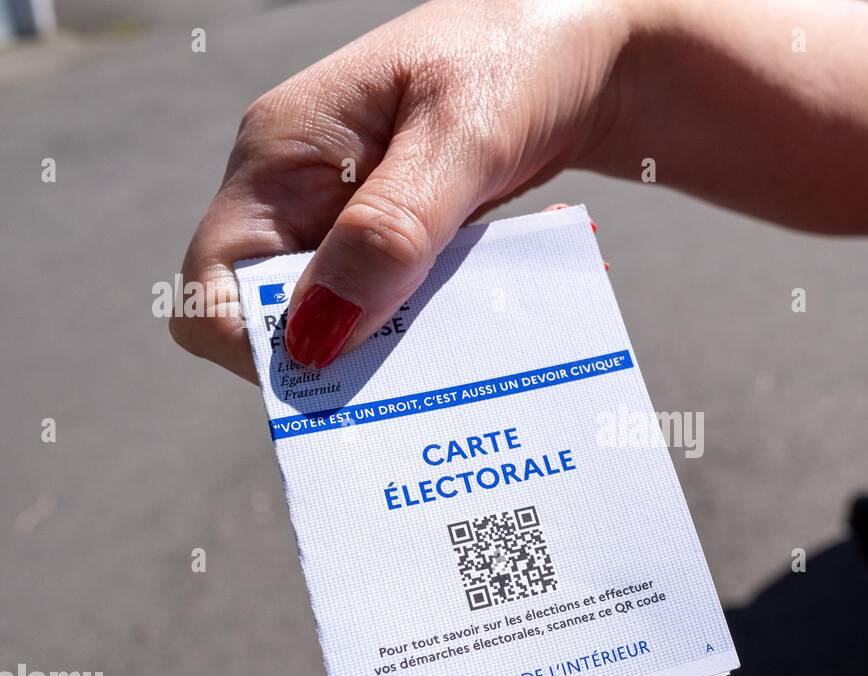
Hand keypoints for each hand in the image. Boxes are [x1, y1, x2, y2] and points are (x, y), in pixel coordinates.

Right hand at [172, 0, 630, 380]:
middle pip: (282, 319)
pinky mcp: (404, 239)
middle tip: (437, 367)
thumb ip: (392, 230)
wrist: (590, 46)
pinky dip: (444, 320)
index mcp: (281, 157)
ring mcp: (353, 219)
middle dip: (350, 358)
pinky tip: (497, 307)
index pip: (216, 281)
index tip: (346, 375)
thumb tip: (319, 336)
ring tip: (481, 331)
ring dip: (410, 345)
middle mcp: (302, 194)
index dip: (259, 346)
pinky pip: (402, 305)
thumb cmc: (520, 56)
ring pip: (349, 322)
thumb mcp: (460, 138)